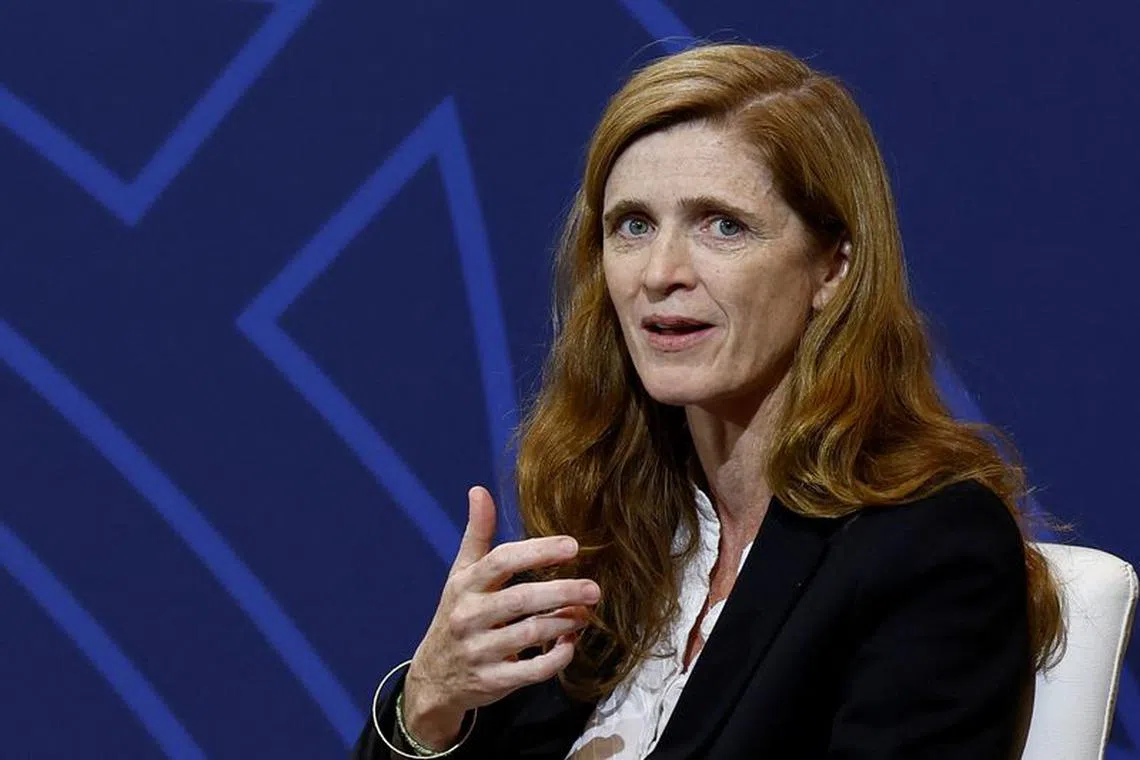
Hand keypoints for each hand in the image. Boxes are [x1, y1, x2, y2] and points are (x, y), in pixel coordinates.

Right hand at [400, 486, 599, 748]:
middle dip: (561, 592)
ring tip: (585, 614)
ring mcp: (480, 651)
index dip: (538, 551)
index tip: (573, 545)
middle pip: (520, 599)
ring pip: (529, 634)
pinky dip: (557, 657)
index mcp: (465, 585)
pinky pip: (532, 670)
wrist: (433, 678)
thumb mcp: (460, 575)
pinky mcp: (493, 681)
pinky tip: (571, 643)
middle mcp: (469, 616)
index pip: (502, 561)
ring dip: (563, 622)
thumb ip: (476, 534)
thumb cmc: (457, 615)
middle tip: (594, 588)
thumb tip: (479, 490)